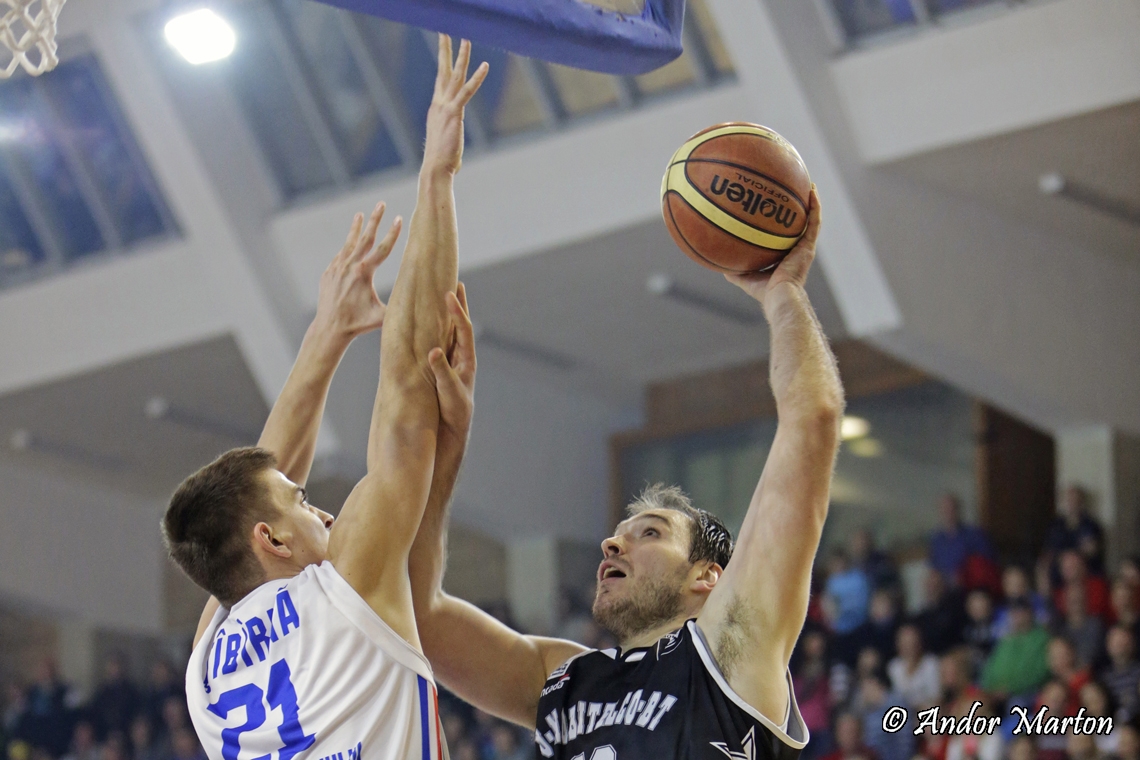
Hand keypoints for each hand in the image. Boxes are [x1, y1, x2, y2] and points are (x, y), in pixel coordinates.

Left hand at [313, 202, 402, 338]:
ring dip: (356, 228)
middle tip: (381, 204)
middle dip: (375, 219)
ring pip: (349, 243)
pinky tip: (351, 243)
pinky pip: (340, 256)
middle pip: (365, 238)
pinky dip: (347, 247)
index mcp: (364, 272)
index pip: (383, 249)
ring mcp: (337, 267)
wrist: (330, 328)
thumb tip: (422, 304)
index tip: (399, 218)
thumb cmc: (359, 323)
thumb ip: (400, 306)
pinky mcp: (329, 272)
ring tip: (360, 214)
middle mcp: (349, 265)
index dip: (393, 233)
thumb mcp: (382, 316)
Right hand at [422, 36, 488, 175]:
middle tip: (445, 31)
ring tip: (465, 38)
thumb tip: (455, 155)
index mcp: (437, 108)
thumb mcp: (447, 144)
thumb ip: (452, 140)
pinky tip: (484, 66)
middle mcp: (438, 103)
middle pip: (442, 70)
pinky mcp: (455, 114)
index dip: (444, 62)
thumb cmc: (443, 162)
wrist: (436, 168)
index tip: (444, 46)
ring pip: (454, 75)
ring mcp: (445, 107)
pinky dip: (476, 78)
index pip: (441, 80)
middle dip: (444, 49)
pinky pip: (467, 91)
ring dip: (461, 56)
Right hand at [428, 282, 475, 443]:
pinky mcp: (440, 369)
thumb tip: (434, 350)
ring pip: (449, 333)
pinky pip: (438, 344)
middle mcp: (460, 358)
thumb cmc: (454, 413)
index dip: (458, 311)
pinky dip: (434, 331)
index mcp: (467, 361)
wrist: (450, 432)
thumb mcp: (450, 392)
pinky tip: (427, 322)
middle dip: (458, 305)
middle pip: (460, 326)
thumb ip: (442, 372)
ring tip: (443, 295)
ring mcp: (450, 363)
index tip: (450, 293)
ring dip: (446, 314)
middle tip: (455, 282)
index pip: (463, 330)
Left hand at [725, 185, 820, 309]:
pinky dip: (815, 206)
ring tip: (810, 185)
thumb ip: (734, 269)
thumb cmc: (764, 292)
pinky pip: (815, 222)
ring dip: (812, 203)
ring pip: (812, 220)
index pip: (786, 237)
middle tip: (796, 192)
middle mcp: (797, 250)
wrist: (779, 296)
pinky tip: (812, 191)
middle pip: (800, 225)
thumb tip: (717, 260)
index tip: (779, 211)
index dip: (784, 225)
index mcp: (786, 257)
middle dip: (799, 210)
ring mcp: (805, 248)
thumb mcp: (744, 277)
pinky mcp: (809, 246)